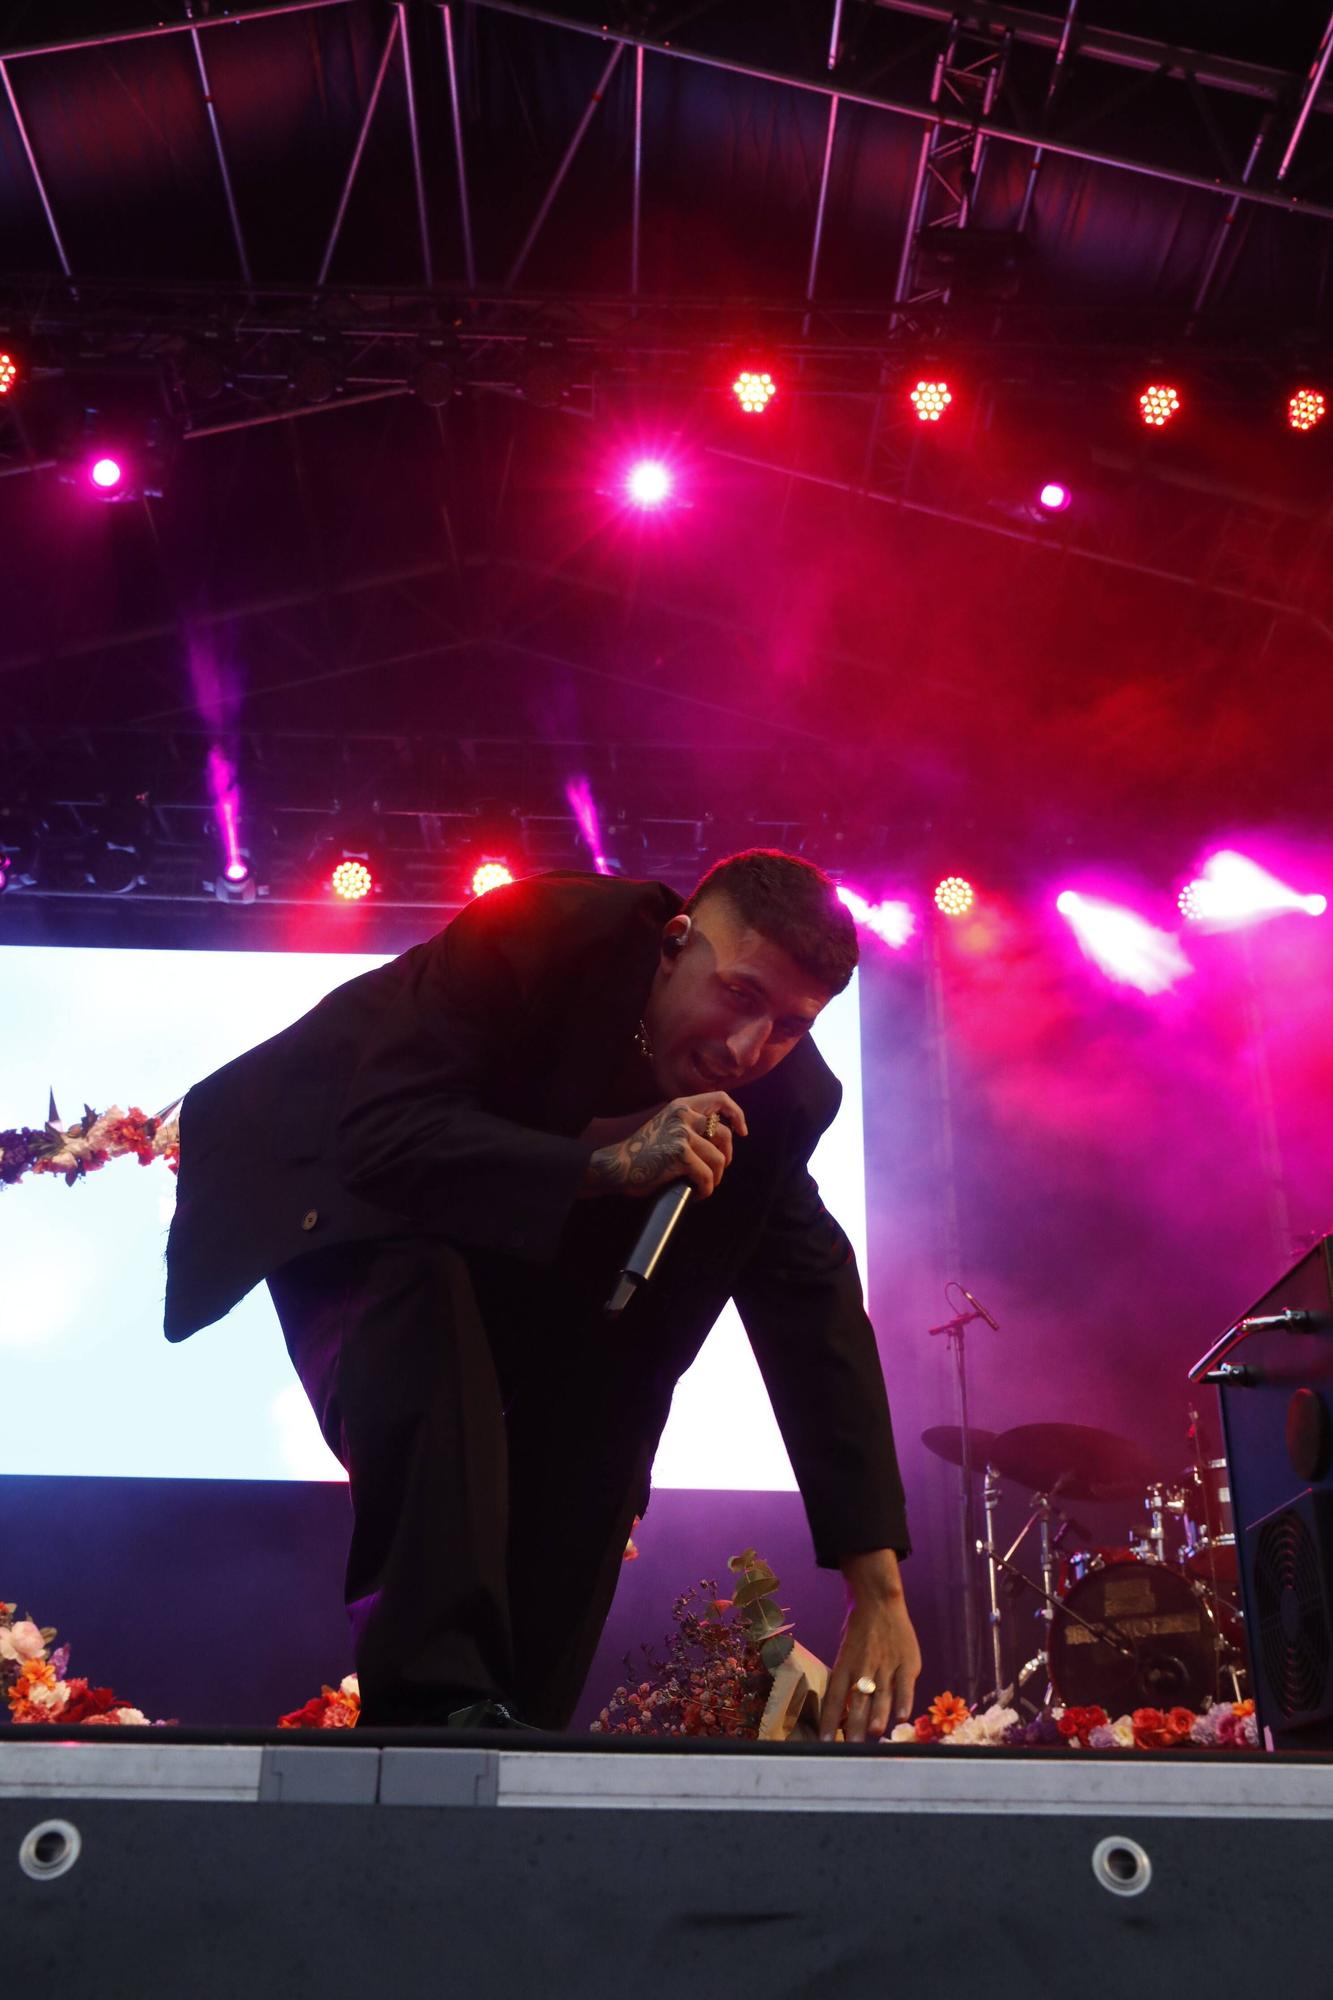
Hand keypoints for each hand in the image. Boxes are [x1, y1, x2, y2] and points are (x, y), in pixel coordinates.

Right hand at [583, 1092, 746, 1199]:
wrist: (617, 1167)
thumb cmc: (643, 1153)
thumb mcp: (667, 1127)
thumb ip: (690, 1127)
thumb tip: (719, 1142)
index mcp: (681, 1106)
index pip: (719, 1099)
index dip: (736, 1114)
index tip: (742, 1131)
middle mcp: (683, 1115)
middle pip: (724, 1134)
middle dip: (726, 1156)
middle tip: (717, 1171)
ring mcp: (682, 1134)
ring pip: (718, 1159)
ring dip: (715, 1177)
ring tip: (703, 1186)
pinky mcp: (680, 1155)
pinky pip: (707, 1176)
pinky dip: (705, 1190)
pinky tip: (696, 1195)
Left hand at [820, 1559, 920, 1742]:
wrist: (880, 1601)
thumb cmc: (860, 1633)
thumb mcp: (846, 1654)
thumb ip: (847, 1681)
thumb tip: (843, 1713)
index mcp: (845, 1665)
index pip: (834, 1697)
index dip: (830, 1720)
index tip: (826, 1742)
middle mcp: (864, 1667)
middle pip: (857, 1700)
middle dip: (854, 1725)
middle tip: (851, 1747)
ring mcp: (886, 1664)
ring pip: (881, 1694)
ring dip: (877, 1715)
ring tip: (873, 1734)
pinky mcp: (907, 1662)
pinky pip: (905, 1685)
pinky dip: (903, 1700)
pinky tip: (902, 1717)